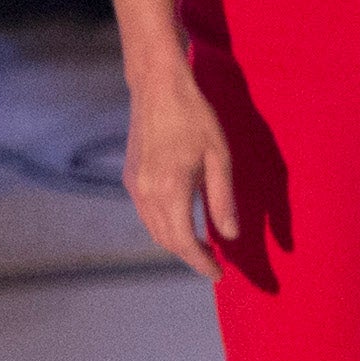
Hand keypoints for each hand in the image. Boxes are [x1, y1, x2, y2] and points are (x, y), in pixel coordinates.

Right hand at [122, 59, 239, 279]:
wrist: (157, 86)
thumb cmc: (195, 116)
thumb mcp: (220, 157)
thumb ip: (223, 199)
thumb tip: (229, 235)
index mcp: (171, 190)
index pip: (184, 242)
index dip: (200, 262)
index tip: (218, 274)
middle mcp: (146, 193)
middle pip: (166, 240)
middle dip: (189, 256)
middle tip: (213, 264)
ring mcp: (134, 185)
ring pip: (153, 229)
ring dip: (176, 243)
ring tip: (201, 247)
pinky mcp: (130, 176)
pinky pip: (146, 213)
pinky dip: (164, 226)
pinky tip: (182, 222)